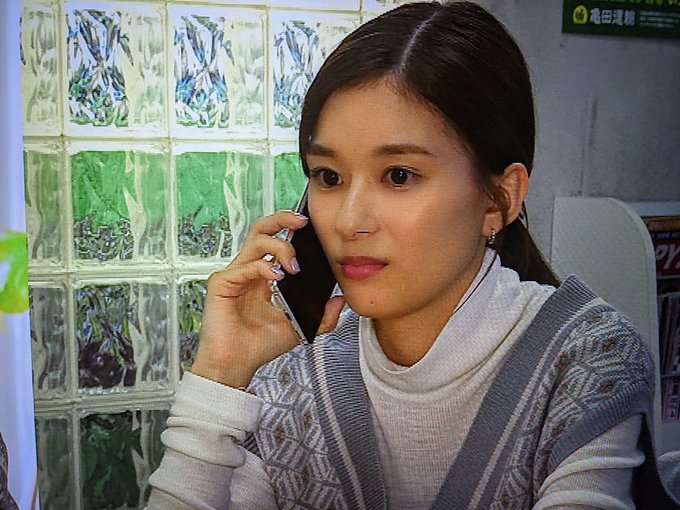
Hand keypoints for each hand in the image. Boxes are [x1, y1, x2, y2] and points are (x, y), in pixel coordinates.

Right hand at [191, 211, 344, 386]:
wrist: (236, 365)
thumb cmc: (259, 346)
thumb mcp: (300, 327)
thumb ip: (323, 316)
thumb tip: (341, 300)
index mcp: (264, 275)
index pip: (276, 240)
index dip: (290, 229)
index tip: (311, 226)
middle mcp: (249, 270)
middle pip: (262, 229)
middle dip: (282, 219)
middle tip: (301, 222)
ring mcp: (235, 275)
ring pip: (255, 240)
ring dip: (279, 246)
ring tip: (293, 265)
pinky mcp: (221, 283)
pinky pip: (244, 266)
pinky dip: (262, 267)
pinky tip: (275, 277)